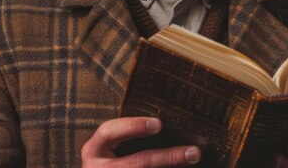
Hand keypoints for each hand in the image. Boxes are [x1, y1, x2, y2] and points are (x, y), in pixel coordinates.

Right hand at [81, 116, 200, 166]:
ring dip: (172, 166)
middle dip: (168, 157)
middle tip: (194, 152)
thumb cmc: (108, 159)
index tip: (159, 124)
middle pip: (137, 162)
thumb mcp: (108, 147)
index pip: (110, 132)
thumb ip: (127, 136)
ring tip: (194, 159)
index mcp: (94, 150)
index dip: (133, 127)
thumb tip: (166, 124)